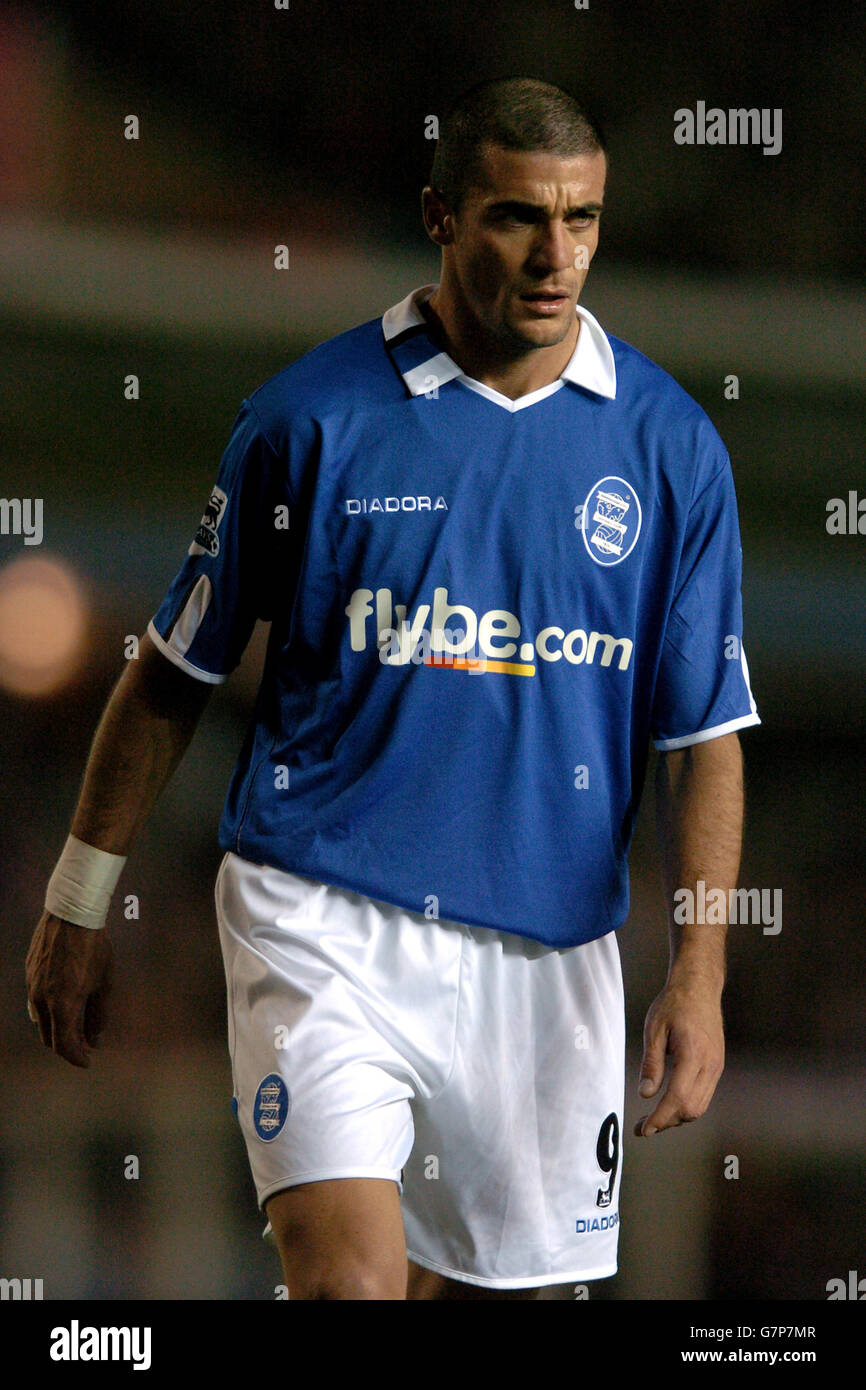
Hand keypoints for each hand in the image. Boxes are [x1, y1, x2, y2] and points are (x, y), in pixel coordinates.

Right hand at [25, 910, 112, 1067]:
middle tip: (86, 1042)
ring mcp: (32, 986)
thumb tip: (96, 1038)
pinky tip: (66, 1001)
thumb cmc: (94, 948)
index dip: (76, 1058)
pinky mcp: (29, 974)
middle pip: (49, 1037)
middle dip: (68, 1045)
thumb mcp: (105, 983)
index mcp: (62, 1005)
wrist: (72, 915)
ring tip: (77, 1022)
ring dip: (57, 1027)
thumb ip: (100, 1014)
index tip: (88, 1061)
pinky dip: (50, 1010)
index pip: (64, 1046)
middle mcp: (42, 1000)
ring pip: (41, 1020)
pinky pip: (37, 1002)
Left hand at [634, 976, 723, 1136]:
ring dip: (677, 1117)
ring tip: (654, 1118)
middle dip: (667, 1122)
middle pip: (691, 1108)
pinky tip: (670, 1103)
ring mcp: (717, 1066)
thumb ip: (651, 1064)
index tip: (644, 1130)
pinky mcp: (717, 1065)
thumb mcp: (654, 1030)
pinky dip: (687, 1105)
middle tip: (642, 1126)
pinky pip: (704, 1095)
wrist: (699, 987)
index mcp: (693, 1054)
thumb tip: (646, 1094)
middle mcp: (710, 1064)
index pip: (678, 1098)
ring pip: (700, 1106)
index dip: (660, 1118)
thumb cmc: (674, 1004)